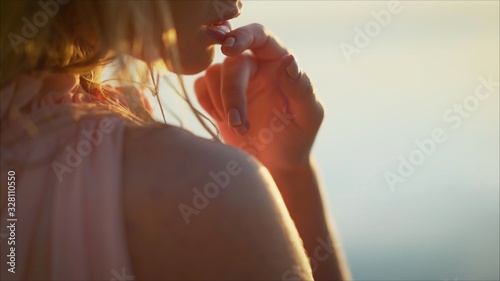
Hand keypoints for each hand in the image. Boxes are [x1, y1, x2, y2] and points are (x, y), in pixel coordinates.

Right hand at [195, 24, 323, 170]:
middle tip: (239, 125)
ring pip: (213, 73)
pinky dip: (208, 104)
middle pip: (232, 63)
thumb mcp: (309, 115)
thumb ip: (302, 88)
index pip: (260, 36)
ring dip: (221, 103)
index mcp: (278, 62)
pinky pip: (201, 87)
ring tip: (239, 129)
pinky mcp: (216, 97)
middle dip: (231, 93)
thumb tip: (288, 60)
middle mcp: (254, 66)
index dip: (243, 36)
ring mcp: (234, 81)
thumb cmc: (298, 136)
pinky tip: (224, 122)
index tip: (229, 49)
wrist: (277, 163)